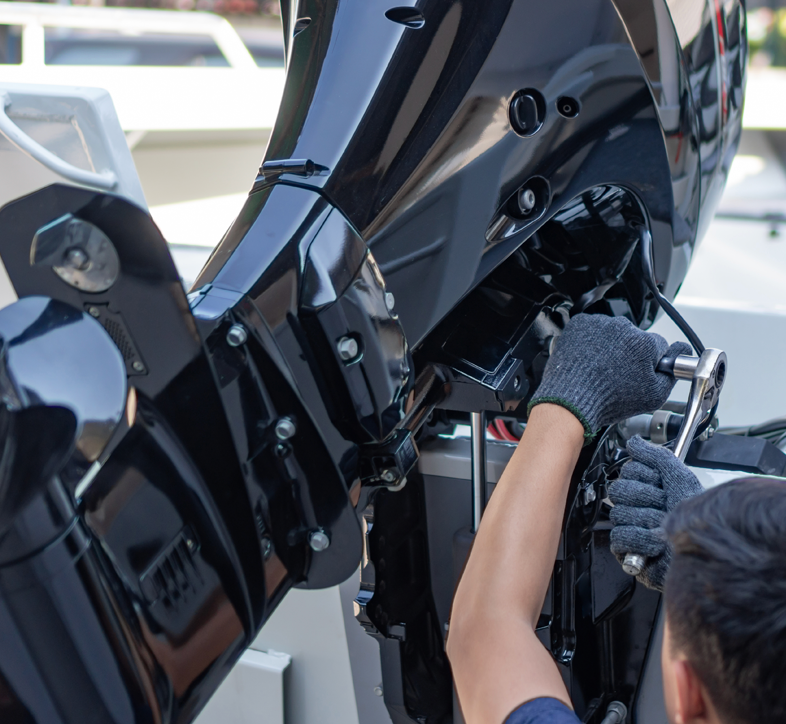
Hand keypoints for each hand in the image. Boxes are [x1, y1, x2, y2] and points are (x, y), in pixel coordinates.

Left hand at [528, 313, 690, 439]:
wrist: (571, 400)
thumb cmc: (608, 400)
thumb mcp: (654, 395)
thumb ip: (672, 372)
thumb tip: (681, 353)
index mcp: (644, 342)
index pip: (658, 346)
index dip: (650, 362)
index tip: (641, 371)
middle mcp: (622, 328)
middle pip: (635, 338)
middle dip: (630, 353)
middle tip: (618, 374)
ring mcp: (599, 324)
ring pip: (613, 333)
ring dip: (610, 345)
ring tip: (600, 368)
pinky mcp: (580, 324)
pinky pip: (592, 329)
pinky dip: (591, 340)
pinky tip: (589, 359)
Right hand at [608, 435, 703, 589]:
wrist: (706, 553)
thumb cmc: (698, 521)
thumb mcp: (681, 480)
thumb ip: (657, 457)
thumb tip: (634, 441)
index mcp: (648, 488)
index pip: (628, 470)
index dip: (646, 477)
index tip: (661, 485)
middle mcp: (637, 506)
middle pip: (619, 491)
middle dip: (646, 499)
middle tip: (663, 506)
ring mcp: (630, 527)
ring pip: (619, 513)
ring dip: (646, 521)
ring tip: (662, 528)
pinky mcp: (627, 550)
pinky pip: (620, 536)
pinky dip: (640, 540)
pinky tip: (655, 544)